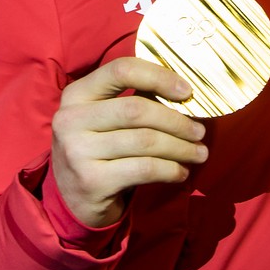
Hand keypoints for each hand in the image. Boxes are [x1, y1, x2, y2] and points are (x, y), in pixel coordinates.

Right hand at [50, 57, 207, 227]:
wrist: (73, 199)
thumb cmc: (99, 150)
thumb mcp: (104, 118)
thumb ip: (135, 99)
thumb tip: (183, 92)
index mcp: (76, 94)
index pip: (121, 70)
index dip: (159, 77)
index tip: (187, 91)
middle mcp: (70, 120)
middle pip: (137, 109)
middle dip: (176, 121)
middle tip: (199, 131)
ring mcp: (78, 152)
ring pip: (145, 141)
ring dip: (180, 147)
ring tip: (198, 152)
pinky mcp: (91, 181)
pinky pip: (144, 169)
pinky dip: (170, 170)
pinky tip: (180, 172)